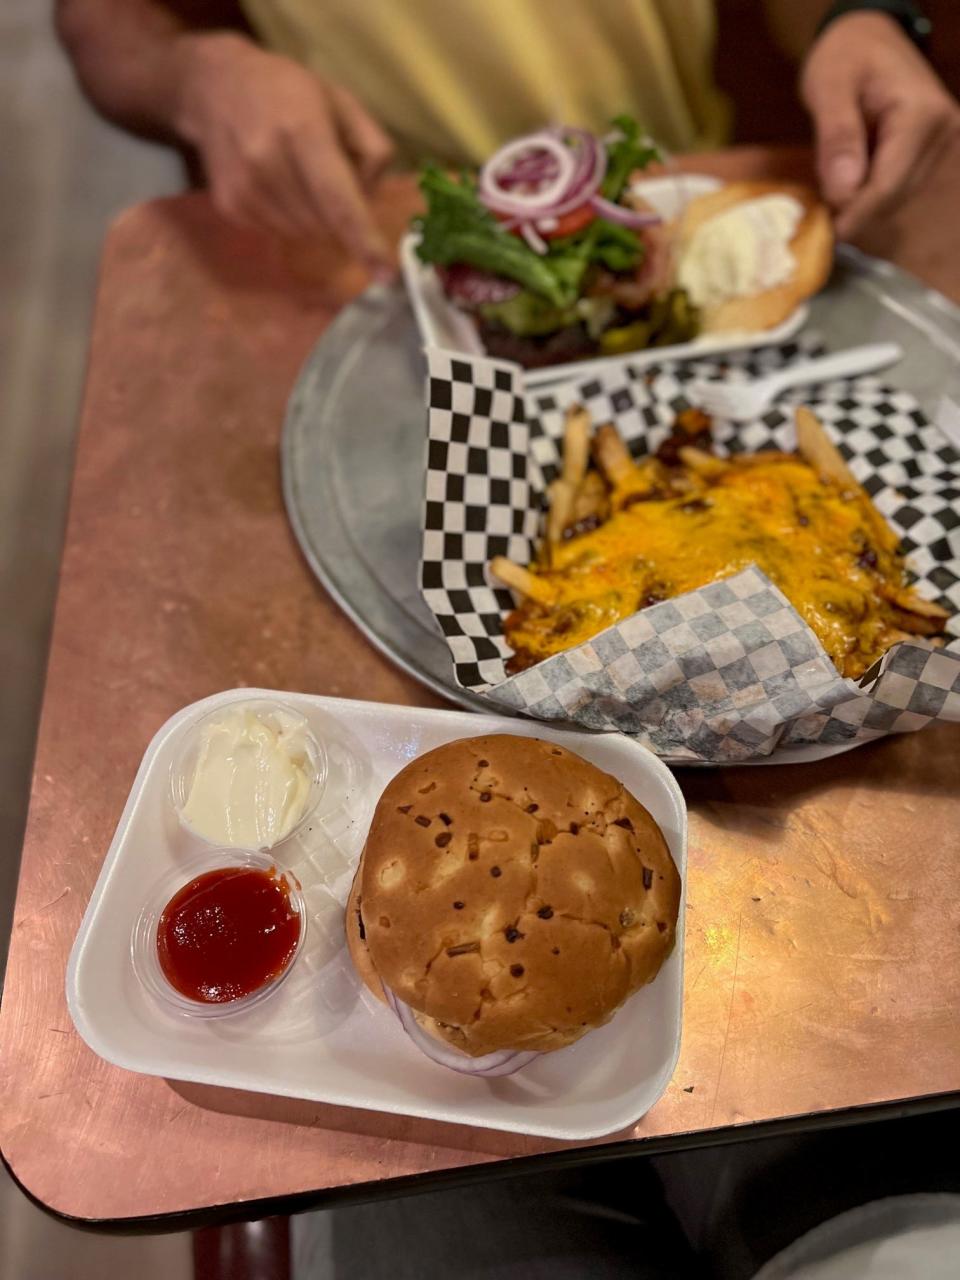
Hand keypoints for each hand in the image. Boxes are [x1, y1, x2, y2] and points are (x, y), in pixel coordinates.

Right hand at [175, 33, 394, 274]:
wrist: (216, 88)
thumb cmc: (291, 94)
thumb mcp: (345, 104)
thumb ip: (374, 151)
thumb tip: (370, 202)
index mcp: (303, 131)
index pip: (338, 200)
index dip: (364, 240)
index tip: (385, 274)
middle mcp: (268, 163)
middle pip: (326, 225)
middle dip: (340, 216)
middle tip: (328, 175)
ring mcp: (245, 188)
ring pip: (305, 234)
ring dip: (316, 218)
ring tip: (300, 175)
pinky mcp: (230, 206)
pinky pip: (280, 233)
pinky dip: (291, 218)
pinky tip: (279, 183)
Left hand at [801, 12, 959, 239]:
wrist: (866, 37)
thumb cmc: (844, 56)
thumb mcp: (830, 88)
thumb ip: (838, 138)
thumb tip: (844, 192)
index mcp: (921, 116)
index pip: (888, 185)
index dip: (855, 215)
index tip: (826, 234)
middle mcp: (940, 133)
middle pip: (893, 196)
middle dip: (855, 211)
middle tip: (817, 217)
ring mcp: (937, 145)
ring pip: (894, 197)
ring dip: (860, 203)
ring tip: (828, 192)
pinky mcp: (927, 153)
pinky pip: (894, 187)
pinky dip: (867, 193)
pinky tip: (845, 183)